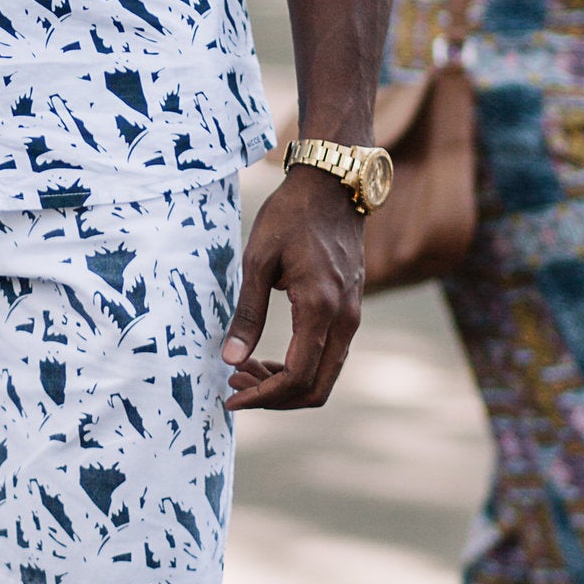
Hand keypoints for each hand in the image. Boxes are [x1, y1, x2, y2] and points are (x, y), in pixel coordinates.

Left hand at [221, 164, 366, 411]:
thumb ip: (247, 314)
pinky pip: (329, 356)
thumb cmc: (291, 216)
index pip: (297, 377)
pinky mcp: (351, 310)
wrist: (332, 186)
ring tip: (245, 370)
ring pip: (325, 376)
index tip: (231, 397)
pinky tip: (269, 358)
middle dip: (274, 397)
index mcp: (320, 308)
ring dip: (286, 384)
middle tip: (236, 384)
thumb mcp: (258, 261)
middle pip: (316, 388)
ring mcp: (352, 316)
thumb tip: (231, 359)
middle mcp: (344, 319)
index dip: (263, 396)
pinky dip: (300, 368)